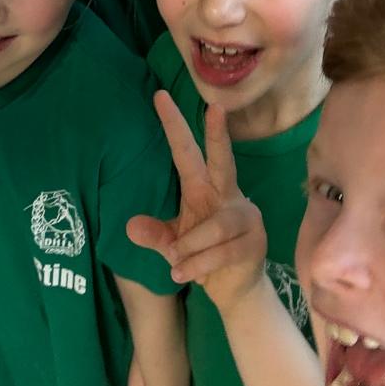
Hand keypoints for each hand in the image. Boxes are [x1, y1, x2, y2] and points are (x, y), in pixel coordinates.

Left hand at [127, 91, 268, 314]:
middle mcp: (228, 194)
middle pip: (222, 159)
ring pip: (214, 227)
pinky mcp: (255, 241)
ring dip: (189, 249)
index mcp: (204, 188)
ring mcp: (246, 216)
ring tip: (176, 264)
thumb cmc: (201, 258)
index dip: (174, 125)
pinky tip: (185, 275)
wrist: (233, 290)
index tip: (160, 96)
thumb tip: (129, 226)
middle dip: (218, 134)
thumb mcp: (172, 245)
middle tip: (215, 108)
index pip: (187, 152)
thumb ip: (155, 234)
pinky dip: (197, 266)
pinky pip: (220, 252)